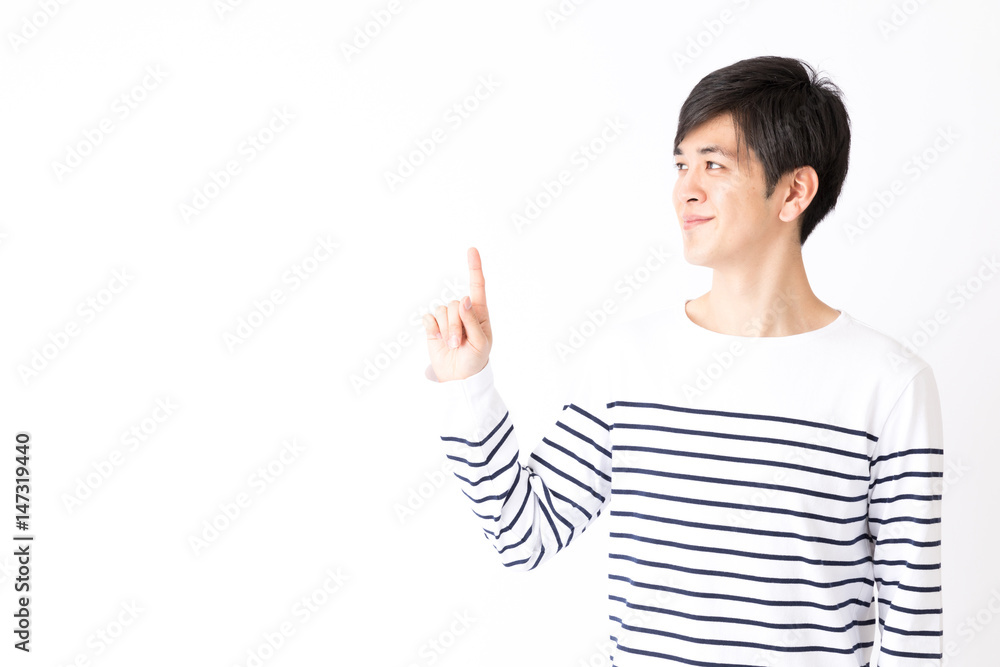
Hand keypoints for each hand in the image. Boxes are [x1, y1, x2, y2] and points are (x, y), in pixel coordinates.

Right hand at [423, 247, 492, 381]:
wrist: (459, 377)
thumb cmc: (475, 359)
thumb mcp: (480, 342)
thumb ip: (472, 320)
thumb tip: (464, 299)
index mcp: (479, 312)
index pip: (477, 286)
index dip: (474, 267)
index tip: (471, 250)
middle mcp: (462, 311)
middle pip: (454, 304)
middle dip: (455, 324)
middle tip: (458, 343)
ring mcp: (447, 318)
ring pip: (441, 310)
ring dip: (446, 329)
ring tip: (451, 344)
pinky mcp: (433, 326)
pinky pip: (428, 318)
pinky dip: (432, 328)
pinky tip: (437, 338)